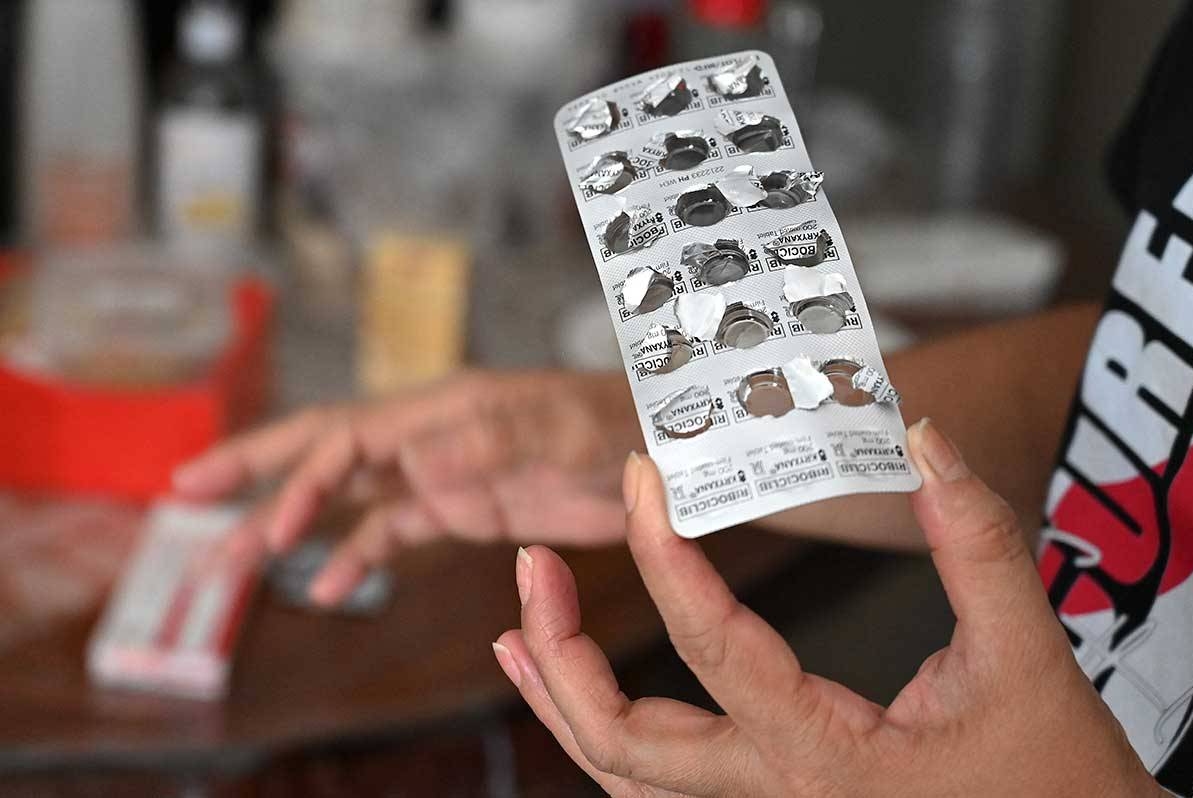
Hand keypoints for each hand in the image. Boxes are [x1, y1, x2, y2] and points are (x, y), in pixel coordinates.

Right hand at [173, 370, 639, 604]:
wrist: (657, 454)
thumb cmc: (615, 425)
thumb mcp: (562, 427)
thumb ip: (491, 437)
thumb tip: (415, 454)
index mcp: (441, 409)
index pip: (348, 437)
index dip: (298, 477)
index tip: (266, 529)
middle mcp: (427, 435)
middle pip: (323, 450)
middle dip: (255, 471)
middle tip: (183, 490)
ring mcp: (440, 472)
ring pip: (346, 499)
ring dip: (287, 526)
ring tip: (225, 564)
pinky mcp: (462, 506)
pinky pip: (391, 532)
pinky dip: (353, 557)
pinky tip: (320, 588)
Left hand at [493, 419, 1161, 796]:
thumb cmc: (1056, 780)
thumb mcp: (1026, 657)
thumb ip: (978, 544)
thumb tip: (926, 444)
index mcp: (826, 758)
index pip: (715, 649)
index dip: (664, 557)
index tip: (639, 479)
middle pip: (623, 744)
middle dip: (563, 653)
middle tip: (532, 564)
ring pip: (626, 779)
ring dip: (560, 703)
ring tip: (515, 633)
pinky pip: (658, 786)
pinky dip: (603, 737)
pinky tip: (577, 692)